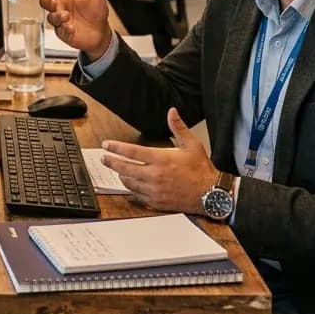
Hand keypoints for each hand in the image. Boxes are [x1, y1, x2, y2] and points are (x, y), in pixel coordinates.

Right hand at [29, 0, 112, 60]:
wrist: (102, 31)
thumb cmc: (96, 10)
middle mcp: (59, 7)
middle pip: (46, 2)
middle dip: (44, 0)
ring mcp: (60, 21)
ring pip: (52, 17)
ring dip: (56, 16)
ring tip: (66, 15)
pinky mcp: (64, 33)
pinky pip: (61, 31)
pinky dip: (65, 29)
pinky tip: (70, 27)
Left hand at [100, 109, 216, 214]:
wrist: (210, 193)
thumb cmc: (201, 169)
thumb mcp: (192, 144)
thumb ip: (178, 127)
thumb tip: (172, 111)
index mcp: (160, 159)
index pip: (131, 152)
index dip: (116, 148)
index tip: (106, 145)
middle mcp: (154, 175)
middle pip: (124, 168)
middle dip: (111, 162)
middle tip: (104, 158)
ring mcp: (154, 190)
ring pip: (129, 183)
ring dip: (121, 176)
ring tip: (118, 171)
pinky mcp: (156, 202)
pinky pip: (137, 196)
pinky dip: (132, 190)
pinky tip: (131, 186)